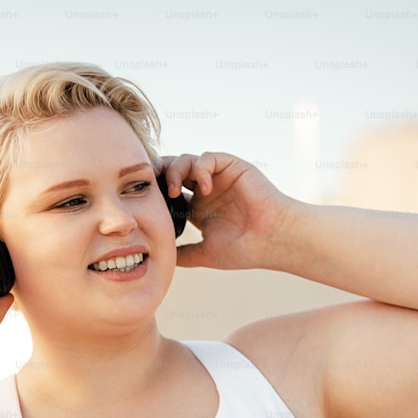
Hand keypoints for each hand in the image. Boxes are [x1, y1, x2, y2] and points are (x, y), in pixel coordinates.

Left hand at [161, 152, 295, 268]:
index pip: (169, 194)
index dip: (155, 195)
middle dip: (158, 176)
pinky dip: (200, 169)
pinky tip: (204, 189)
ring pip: (185, 161)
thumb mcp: (205, 254)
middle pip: (173, 172)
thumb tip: (161, 259)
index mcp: (199, 209)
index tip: (145, 205)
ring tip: (175, 192)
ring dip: (175, 172)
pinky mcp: (232, 166)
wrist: (273, 240)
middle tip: (151, 189)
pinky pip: (207, 158)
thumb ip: (183, 254)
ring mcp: (219, 177)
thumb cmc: (246, 249)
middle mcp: (207, 190)